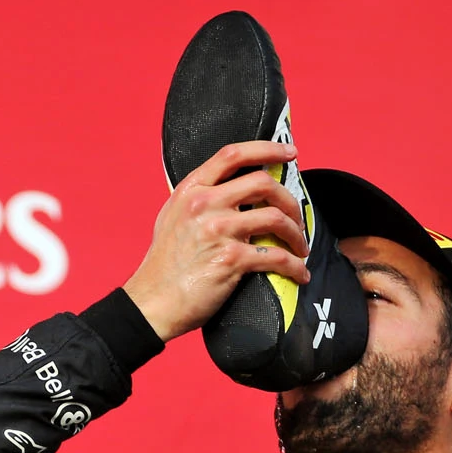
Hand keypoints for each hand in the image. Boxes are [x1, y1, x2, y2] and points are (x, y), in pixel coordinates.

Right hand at [124, 141, 310, 341]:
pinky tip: (299, 273)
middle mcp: (204, 204)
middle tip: (297, 216)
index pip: (233, 155)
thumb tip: (232, 191)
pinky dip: (295, 266)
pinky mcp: (231, 259)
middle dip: (290, 200)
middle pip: (263, 183)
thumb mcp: (172, 218)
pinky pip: (277, 257)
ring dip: (296, 233)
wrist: (152, 302)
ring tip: (299, 247)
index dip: (267, 149)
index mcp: (190, 190)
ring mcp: (218, 230)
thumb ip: (199, 200)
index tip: (289, 153)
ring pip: (276, 218)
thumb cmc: (163, 266)